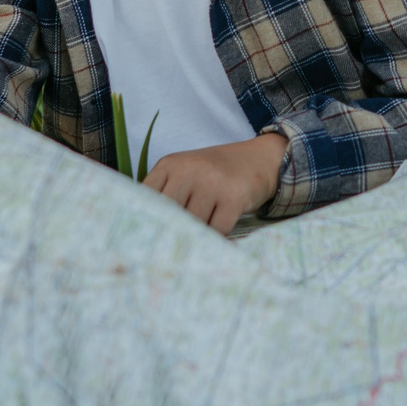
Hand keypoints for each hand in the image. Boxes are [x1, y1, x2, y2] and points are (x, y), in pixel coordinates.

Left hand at [144, 132, 286, 234]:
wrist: (260, 159)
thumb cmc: (216, 174)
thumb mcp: (186, 172)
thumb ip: (165, 193)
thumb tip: (146, 231)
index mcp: (170, 164)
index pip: (145, 197)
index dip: (146, 219)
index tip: (148, 234)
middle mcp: (189, 170)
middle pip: (169, 214)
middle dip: (173, 231)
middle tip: (173, 247)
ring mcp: (212, 182)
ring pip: (193, 224)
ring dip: (197, 235)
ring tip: (200, 237)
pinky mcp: (234, 197)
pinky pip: (216, 229)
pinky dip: (216, 238)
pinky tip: (216, 238)